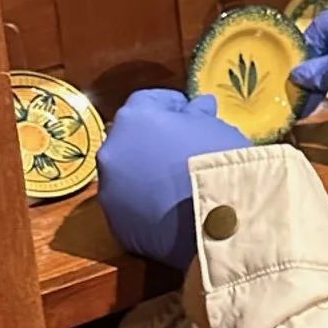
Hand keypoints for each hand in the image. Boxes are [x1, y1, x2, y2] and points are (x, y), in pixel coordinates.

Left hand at [96, 89, 244, 269]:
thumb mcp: (216, 128)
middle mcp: (111, 151)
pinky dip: (147, 204)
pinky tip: (173, 209)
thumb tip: (197, 108)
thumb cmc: (216, 162)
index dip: (171, 106)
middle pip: (131, 139)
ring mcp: (110, 191)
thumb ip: (198, 115)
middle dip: (155, 140)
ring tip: (179, 184)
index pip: (147, 101)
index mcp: (133, 119)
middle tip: (184, 148)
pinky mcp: (117, 226)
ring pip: (128, 175)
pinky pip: (132, 207)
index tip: (191, 113)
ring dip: (148, 174)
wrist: (217, 222)